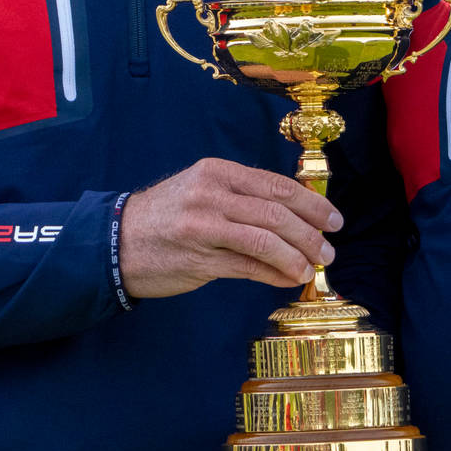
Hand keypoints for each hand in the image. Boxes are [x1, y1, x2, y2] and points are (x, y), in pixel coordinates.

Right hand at [119, 158, 341, 298]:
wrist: (116, 241)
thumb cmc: (166, 216)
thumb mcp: (203, 190)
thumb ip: (244, 198)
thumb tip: (295, 215)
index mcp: (217, 172)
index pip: (276, 185)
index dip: (312, 203)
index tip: (333, 219)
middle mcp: (212, 195)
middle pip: (277, 213)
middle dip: (311, 234)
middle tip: (329, 250)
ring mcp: (204, 227)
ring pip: (266, 240)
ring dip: (297, 256)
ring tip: (312, 267)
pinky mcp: (199, 259)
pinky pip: (248, 266)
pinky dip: (274, 273)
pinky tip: (288, 279)